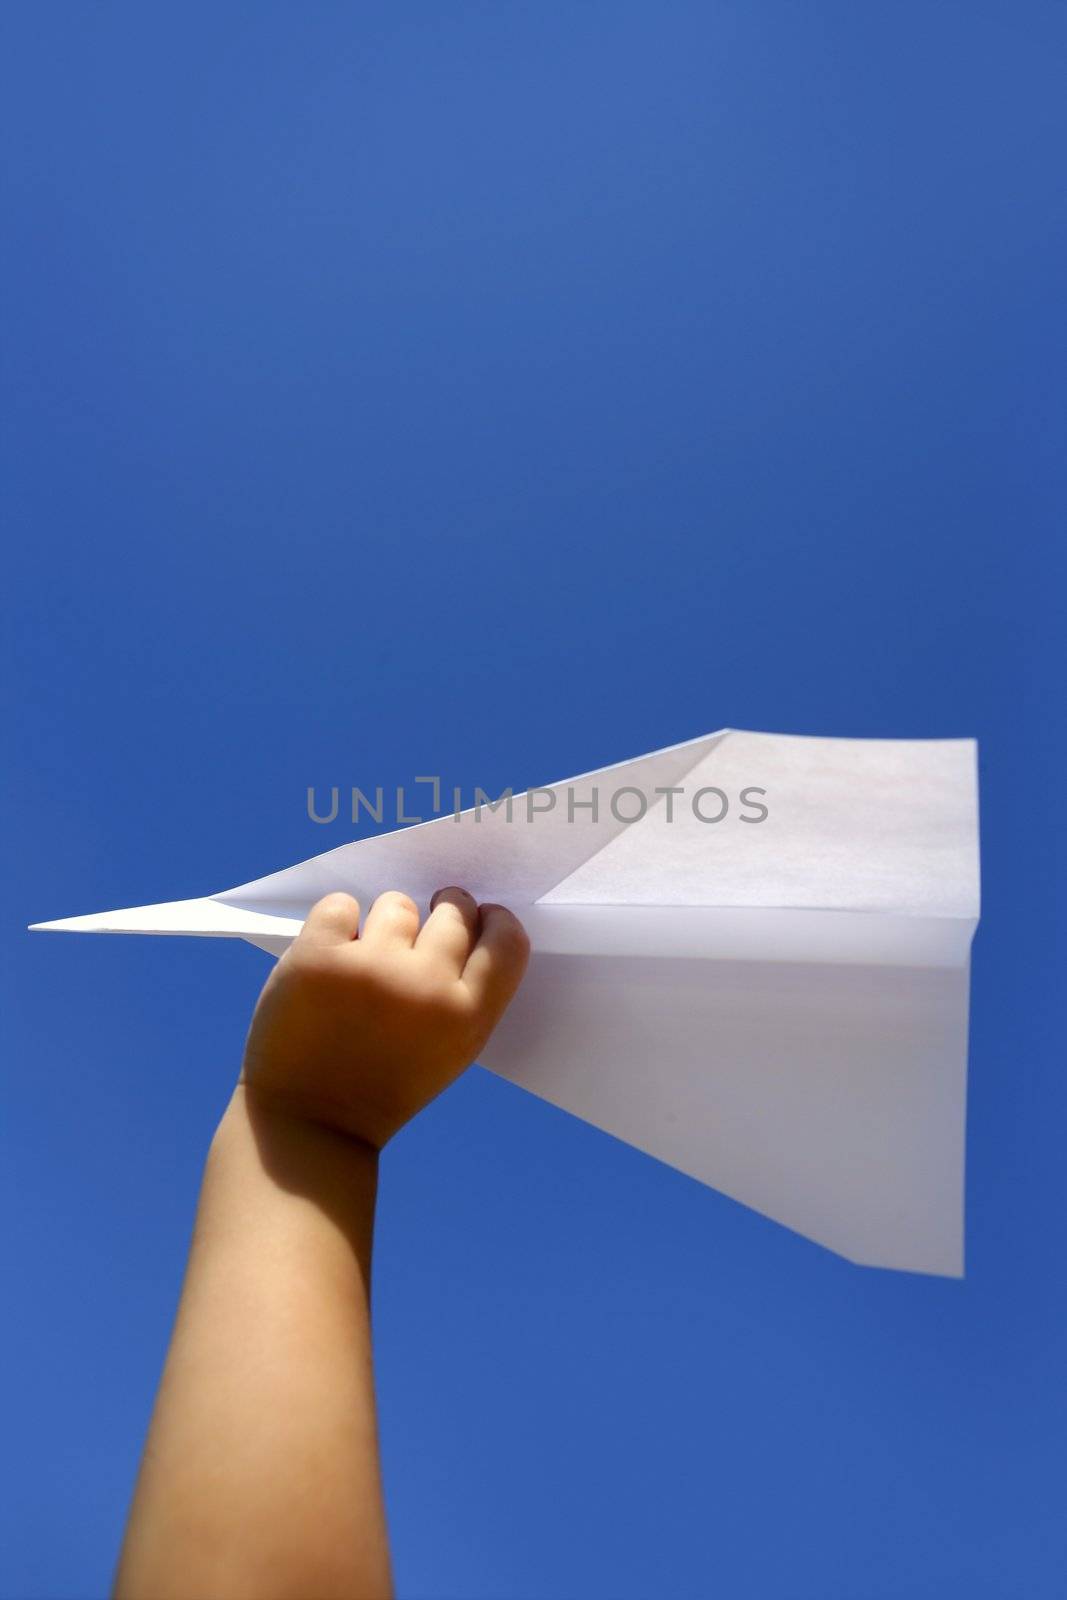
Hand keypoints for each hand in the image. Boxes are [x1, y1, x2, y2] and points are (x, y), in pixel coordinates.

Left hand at [239, 888, 529, 1148]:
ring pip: (396, 904)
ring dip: (384, 923)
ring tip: (366, 962)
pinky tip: (331, 959)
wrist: (308, 1122)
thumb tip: (471, 922)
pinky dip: (336, 924)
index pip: (506, 942)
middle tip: (419, 929)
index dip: (495, 920)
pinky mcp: (318, 957)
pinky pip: (340, 905)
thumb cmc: (382, 1083)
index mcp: (467, 1017)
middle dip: (442, 909)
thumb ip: (467, 993)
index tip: (481, 916)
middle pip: (454, 911)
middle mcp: (426, 986)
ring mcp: (371, 967)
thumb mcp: (450, 1051)